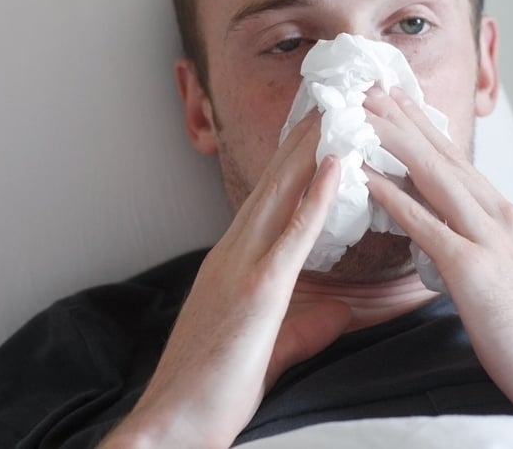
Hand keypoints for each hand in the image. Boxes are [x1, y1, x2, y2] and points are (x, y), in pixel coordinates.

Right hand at [101, 113, 349, 448]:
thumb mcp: (267, 345)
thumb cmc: (211, 389)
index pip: (268, 197)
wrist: (172, 425)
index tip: (316, 126)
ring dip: (312, 148)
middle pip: (274, 181)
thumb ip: (306, 323)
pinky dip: (315, 195)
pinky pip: (293, 234)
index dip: (292, 158)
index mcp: (233, 261)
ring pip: (281, 192)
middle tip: (330, 95)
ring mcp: (242, 267)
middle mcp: (234, 252)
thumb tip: (340, 310)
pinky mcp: (256, 292)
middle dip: (303, 136)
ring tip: (337, 109)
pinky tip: (336, 165)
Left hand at [364, 86, 512, 448]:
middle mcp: (499, 218)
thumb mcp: (512, 279)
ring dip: (395, 140)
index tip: (399, 107)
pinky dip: (395, 198)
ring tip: (364, 113)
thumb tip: (446, 244)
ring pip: (435, 176)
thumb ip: (482, 252)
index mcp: (507, 220)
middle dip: (406, 120)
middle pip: (444, 157)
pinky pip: (427, 226)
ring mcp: (489, 240)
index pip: (459, 165)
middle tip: (373, 89)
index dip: (426, 133)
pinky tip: (368, 179)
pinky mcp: (474, 271)